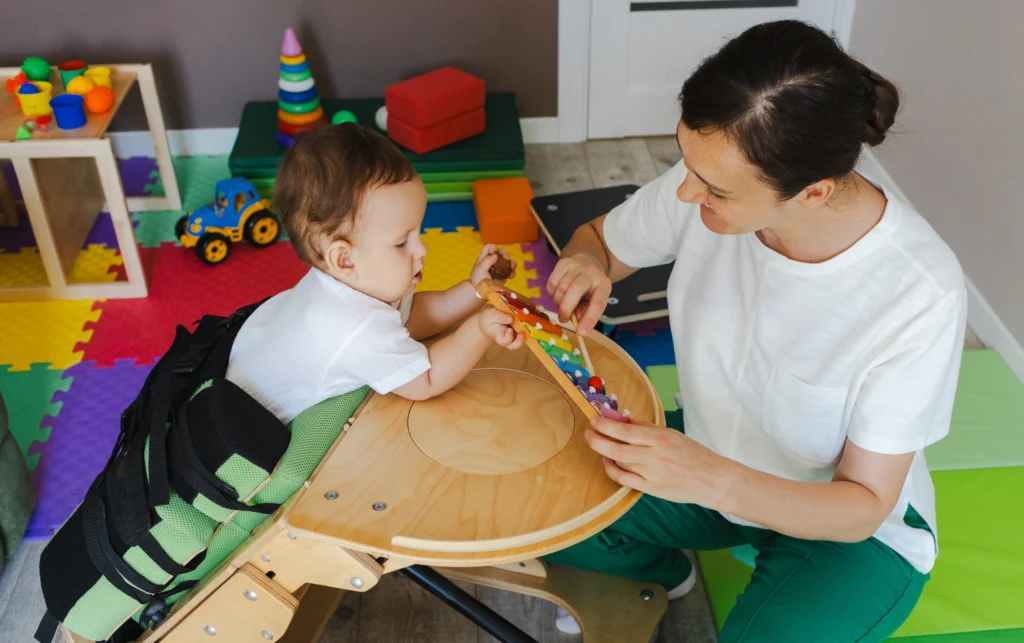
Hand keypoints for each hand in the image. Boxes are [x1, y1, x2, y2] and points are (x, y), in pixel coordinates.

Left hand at [470, 245, 516, 285]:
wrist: (480, 293)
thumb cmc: (478, 280)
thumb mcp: (480, 270)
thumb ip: (486, 262)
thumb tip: (495, 255)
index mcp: (484, 258)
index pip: (489, 248)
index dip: (493, 247)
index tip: (494, 252)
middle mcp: (492, 261)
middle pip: (501, 252)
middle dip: (505, 253)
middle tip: (506, 257)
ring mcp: (499, 268)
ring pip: (508, 261)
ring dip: (512, 262)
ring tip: (512, 267)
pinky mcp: (504, 275)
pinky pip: (511, 272)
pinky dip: (512, 273)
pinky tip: (511, 276)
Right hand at [475, 307, 525, 349]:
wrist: (490, 318)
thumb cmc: (488, 318)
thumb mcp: (490, 315)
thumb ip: (499, 316)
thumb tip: (511, 318)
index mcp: (499, 336)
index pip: (504, 341)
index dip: (508, 337)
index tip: (509, 329)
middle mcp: (508, 337)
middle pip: (514, 345)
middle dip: (519, 342)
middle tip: (521, 334)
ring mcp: (515, 334)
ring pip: (522, 339)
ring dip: (526, 333)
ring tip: (528, 325)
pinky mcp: (520, 328)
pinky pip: (526, 329)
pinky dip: (529, 325)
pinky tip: (530, 317)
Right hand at [546, 254, 611, 335]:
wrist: (587, 261)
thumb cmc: (590, 287)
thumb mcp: (594, 300)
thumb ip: (586, 313)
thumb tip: (578, 324)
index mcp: (603, 285)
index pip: (598, 303)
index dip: (590, 319)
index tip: (581, 332)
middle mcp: (591, 273)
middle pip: (575, 290)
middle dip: (566, 308)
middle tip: (564, 319)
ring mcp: (577, 266)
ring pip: (561, 287)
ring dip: (559, 302)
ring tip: (563, 303)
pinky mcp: (563, 263)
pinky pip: (552, 282)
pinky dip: (552, 293)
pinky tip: (558, 293)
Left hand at [583, 416, 733, 507]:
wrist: (713, 480)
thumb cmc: (693, 453)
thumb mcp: (671, 434)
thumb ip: (645, 427)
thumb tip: (621, 419)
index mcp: (661, 438)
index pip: (626, 431)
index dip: (606, 426)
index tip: (595, 421)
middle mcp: (655, 457)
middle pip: (617, 449)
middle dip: (597, 440)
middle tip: (588, 433)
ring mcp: (652, 475)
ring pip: (619, 463)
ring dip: (605, 453)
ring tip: (599, 445)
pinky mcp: (651, 489)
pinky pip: (624, 480)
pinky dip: (612, 470)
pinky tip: (608, 462)